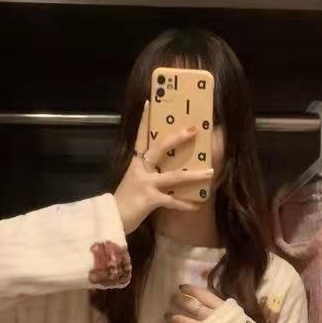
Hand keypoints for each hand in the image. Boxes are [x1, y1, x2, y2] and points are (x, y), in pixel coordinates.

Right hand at [113, 100, 213, 234]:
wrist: (111, 219)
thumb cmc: (124, 201)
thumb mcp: (133, 181)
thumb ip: (147, 174)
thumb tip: (166, 171)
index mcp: (135, 162)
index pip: (140, 137)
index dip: (145, 120)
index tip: (150, 102)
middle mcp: (140, 169)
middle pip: (160, 148)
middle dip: (178, 138)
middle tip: (194, 129)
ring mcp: (145, 183)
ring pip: (174, 176)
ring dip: (194, 175)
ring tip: (210, 172)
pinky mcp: (149, 199)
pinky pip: (172, 201)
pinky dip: (185, 204)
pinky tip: (197, 205)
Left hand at [164, 284, 223, 322]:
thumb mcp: (240, 319)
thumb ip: (227, 313)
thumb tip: (216, 306)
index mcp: (222, 309)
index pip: (203, 295)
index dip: (191, 290)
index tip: (182, 287)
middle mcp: (210, 317)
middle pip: (191, 305)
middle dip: (180, 300)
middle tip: (173, 298)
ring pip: (183, 320)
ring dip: (174, 317)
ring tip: (167, 315)